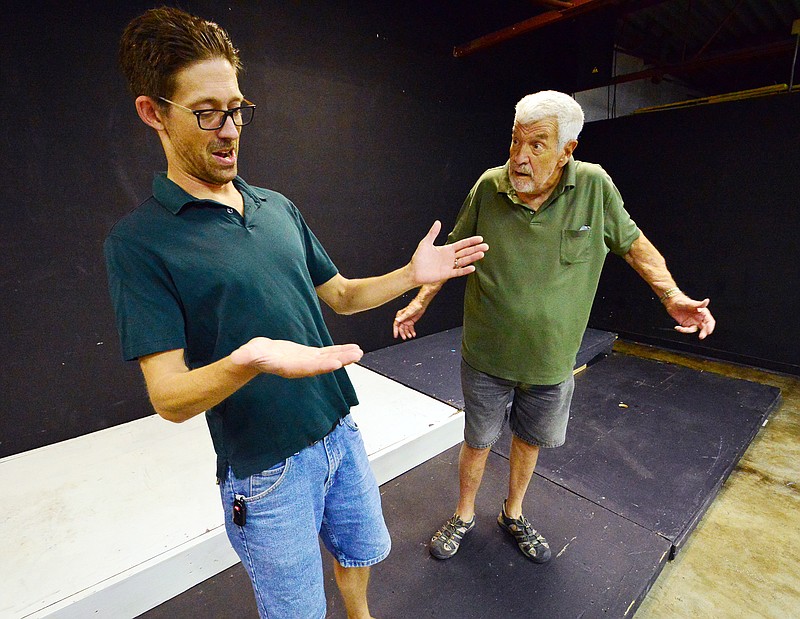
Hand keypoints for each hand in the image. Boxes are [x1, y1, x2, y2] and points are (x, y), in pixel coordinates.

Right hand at [230, 338, 362, 377]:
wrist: (253, 358)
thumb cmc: (249, 356)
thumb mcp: (246, 354)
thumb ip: (244, 356)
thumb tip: (236, 358)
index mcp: (289, 367)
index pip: (308, 367)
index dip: (322, 365)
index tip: (336, 363)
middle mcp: (301, 366)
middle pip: (324, 363)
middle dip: (341, 360)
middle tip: (357, 355)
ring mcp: (306, 361)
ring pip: (329, 358)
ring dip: (344, 355)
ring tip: (360, 352)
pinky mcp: (309, 355)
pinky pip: (327, 353)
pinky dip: (339, 351)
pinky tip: (351, 349)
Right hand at [393, 298, 426, 339]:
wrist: (421, 305)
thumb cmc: (414, 306)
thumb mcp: (408, 312)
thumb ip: (402, 317)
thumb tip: (397, 320)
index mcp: (400, 315)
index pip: (396, 324)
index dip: (395, 330)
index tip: (396, 335)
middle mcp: (403, 319)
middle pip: (401, 328)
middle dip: (402, 333)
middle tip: (404, 337)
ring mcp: (407, 321)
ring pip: (406, 329)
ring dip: (407, 333)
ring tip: (410, 336)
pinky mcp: (411, 322)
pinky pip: (410, 328)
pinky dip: (412, 331)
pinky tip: (413, 334)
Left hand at [409, 221, 487, 284]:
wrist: (414, 271)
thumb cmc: (419, 257)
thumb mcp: (426, 243)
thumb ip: (433, 233)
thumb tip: (438, 222)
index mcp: (447, 249)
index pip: (462, 244)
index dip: (471, 241)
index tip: (480, 238)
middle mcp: (450, 257)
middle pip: (466, 252)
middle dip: (476, 249)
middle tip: (487, 246)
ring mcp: (450, 266)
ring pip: (464, 261)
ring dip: (473, 258)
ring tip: (482, 254)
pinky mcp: (447, 274)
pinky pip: (458, 272)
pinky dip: (465, 270)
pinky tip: (473, 267)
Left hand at [664, 294, 715, 339]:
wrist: (672, 302)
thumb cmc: (682, 300)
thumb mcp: (690, 303)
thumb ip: (699, 304)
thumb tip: (707, 300)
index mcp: (702, 312)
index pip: (709, 321)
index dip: (710, 326)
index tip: (708, 332)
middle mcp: (699, 318)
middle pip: (705, 327)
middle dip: (704, 332)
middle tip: (701, 337)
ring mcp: (693, 321)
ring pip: (695, 329)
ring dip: (689, 331)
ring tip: (681, 329)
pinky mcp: (686, 324)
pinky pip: (687, 329)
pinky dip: (682, 330)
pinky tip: (677, 327)